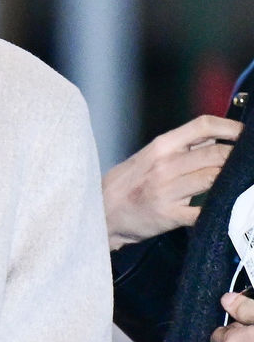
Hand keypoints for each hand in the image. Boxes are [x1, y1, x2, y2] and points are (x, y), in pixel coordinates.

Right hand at [103, 115, 242, 250]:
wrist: (102, 212)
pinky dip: (218, 206)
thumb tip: (215, 135)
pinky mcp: (169, 215)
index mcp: (162, 146)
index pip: (203, 126)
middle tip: (243, 163)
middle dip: (235, 158)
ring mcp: (167, 191)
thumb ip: (181, 146)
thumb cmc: (129, 183)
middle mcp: (165, 165)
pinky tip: (223, 204)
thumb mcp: (151, 156)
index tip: (245, 134)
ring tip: (234, 181)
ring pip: (214, 178)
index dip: (230, 127)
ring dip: (229, 180)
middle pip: (216, 153)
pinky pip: (203, 210)